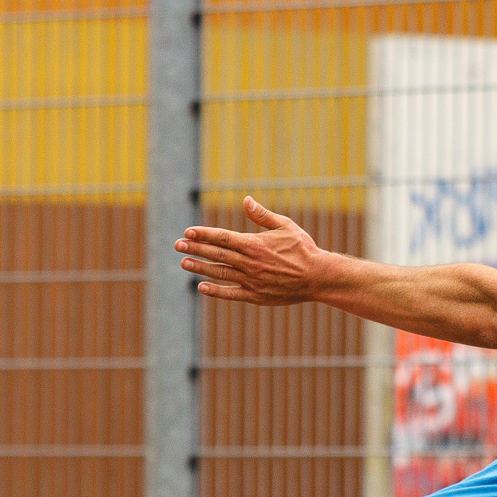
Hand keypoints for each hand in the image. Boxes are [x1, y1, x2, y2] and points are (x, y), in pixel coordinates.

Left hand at [175, 196, 325, 304]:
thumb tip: (245, 200)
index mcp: (255, 244)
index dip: (204, 234)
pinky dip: (216, 290)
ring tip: (184, 262)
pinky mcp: (256, 296)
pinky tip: (202, 286)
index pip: (223, 238)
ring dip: (200, 267)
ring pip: (220, 273)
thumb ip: (263, 215)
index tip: (188, 232)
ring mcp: (251, 281)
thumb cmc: (303, 249)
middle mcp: (250, 263)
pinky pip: (231, 293)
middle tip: (178, 245)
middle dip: (195, 249)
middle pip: (217, 254)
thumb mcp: (286, 226)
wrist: (318, 277)